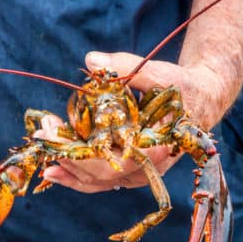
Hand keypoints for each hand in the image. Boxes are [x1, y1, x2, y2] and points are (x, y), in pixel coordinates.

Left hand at [32, 51, 226, 193]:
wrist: (200, 101)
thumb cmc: (183, 88)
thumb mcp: (159, 73)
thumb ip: (126, 68)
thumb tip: (91, 59)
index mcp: (156, 149)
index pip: (112, 161)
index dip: (81, 152)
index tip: (55, 134)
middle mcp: (146, 168)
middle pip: (98, 174)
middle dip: (66, 154)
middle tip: (42, 133)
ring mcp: (135, 174)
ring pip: (95, 182)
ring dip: (66, 166)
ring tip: (42, 150)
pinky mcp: (127, 172)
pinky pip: (98, 180)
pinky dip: (75, 174)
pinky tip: (53, 167)